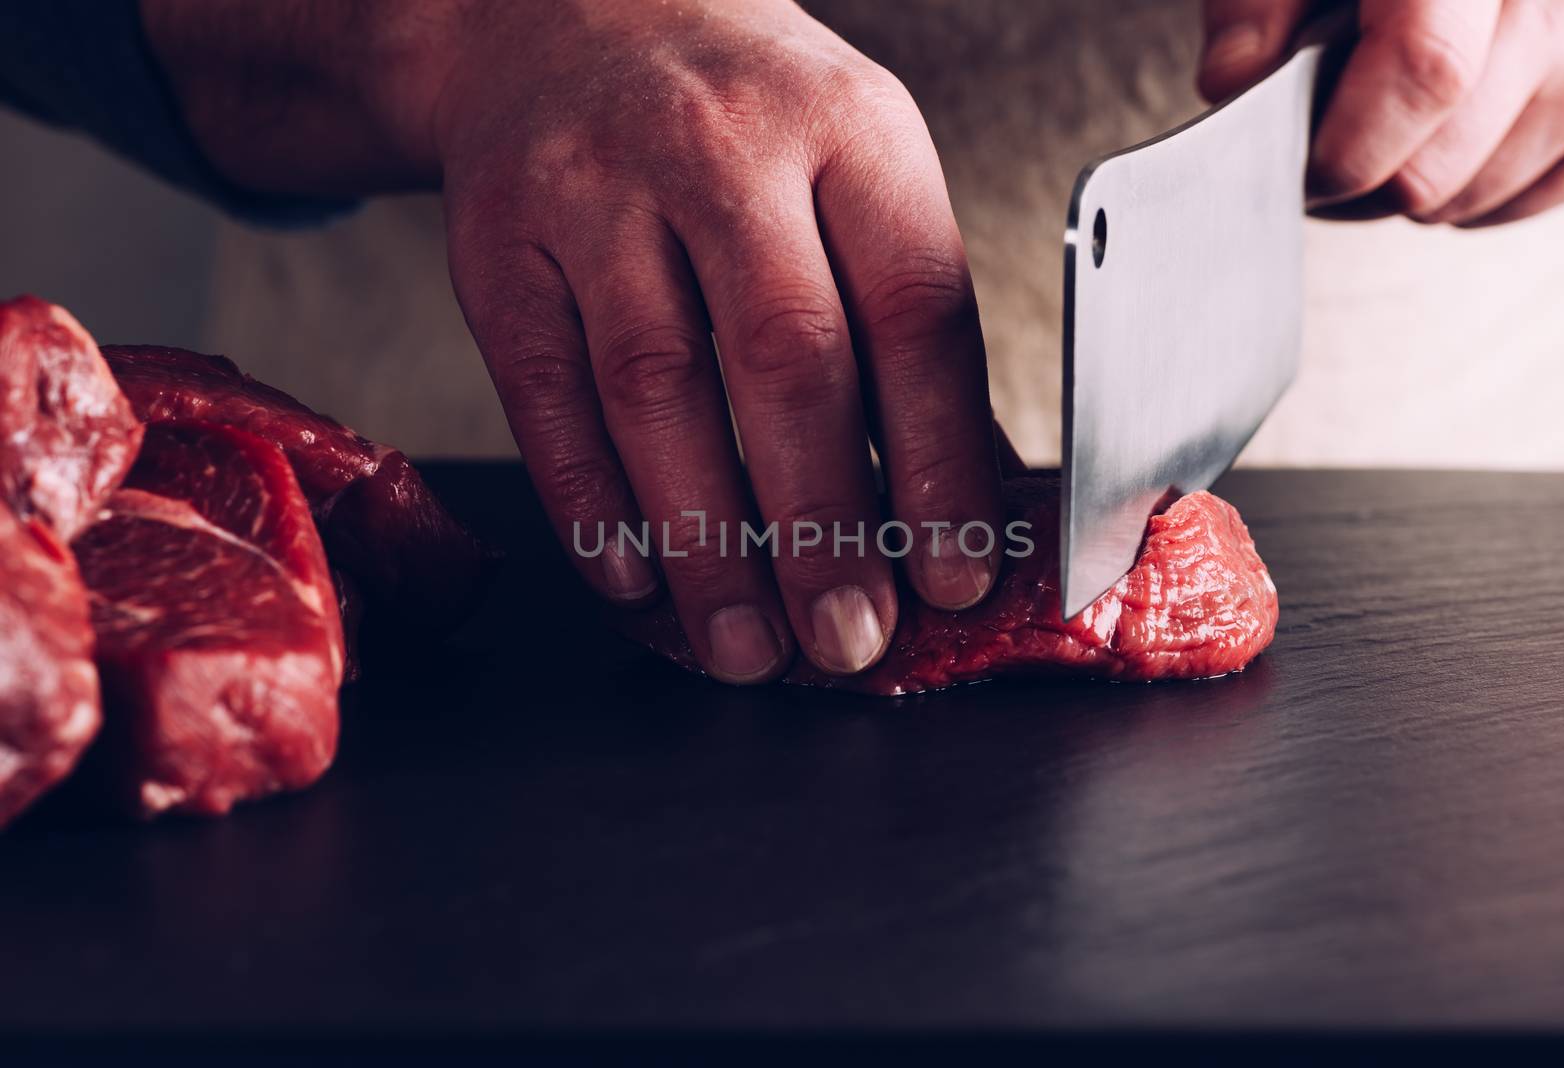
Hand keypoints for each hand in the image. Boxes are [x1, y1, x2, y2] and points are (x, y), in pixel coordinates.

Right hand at [144, 0, 1005, 682]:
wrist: (569, 18)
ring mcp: (592, 191)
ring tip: (747, 646)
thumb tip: (963, 504)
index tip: (954, 574)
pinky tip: (638, 582)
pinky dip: (593, 506)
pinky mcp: (495, 246)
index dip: (939, 460)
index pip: (912, 310)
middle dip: (823, 524)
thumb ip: (906, 325)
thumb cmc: (746, 124)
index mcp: (848, 130)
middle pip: (782, 357)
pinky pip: (545, 397)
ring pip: (655, 390)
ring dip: (706, 543)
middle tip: (849, 638)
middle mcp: (719, 147)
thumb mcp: (856, 171)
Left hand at [1197, 0, 1563, 225]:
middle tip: (1322, 157)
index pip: (1425, 73)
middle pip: (1442, 164)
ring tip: (1381, 138)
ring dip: (1415, 192)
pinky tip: (1445, 149)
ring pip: (1483, 191)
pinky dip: (1484, 191)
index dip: (1345, 149)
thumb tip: (1234, 81)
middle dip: (1360, 187)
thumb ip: (1258, 3)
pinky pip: (1545, 189)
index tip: (1297, 167)